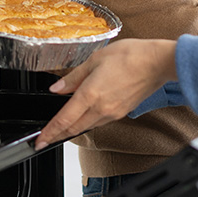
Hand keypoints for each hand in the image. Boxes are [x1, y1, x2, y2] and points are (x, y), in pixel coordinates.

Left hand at [34, 38, 176, 150]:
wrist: (158, 62)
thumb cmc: (131, 56)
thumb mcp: (96, 60)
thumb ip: (74, 76)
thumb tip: (57, 88)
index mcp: (90, 94)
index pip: (64, 120)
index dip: (49, 132)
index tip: (39, 140)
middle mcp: (101, 109)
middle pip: (73, 129)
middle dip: (57, 135)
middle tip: (45, 138)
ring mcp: (113, 112)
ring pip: (87, 127)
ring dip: (73, 129)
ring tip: (63, 126)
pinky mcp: (123, 112)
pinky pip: (100, 122)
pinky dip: (88, 122)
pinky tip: (86, 115)